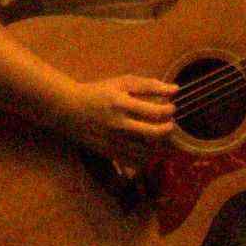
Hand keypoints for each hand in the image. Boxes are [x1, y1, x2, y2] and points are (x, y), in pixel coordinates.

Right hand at [50, 68, 192, 163]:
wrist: (69, 109)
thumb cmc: (99, 92)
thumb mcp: (121, 83)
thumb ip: (149, 85)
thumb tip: (176, 90)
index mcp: (121, 104)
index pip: (155, 111)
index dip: (169, 110)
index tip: (170, 108)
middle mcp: (118, 124)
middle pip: (154, 134)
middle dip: (168, 129)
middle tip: (169, 124)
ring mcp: (113, 141)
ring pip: (147, 151)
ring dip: (158, 144)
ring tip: (157, 134)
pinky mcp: (109, 153)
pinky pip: (134, 162)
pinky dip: (145, 157)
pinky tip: (145, 146)